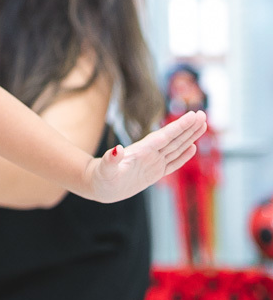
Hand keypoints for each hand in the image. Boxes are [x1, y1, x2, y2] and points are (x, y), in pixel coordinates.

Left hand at [85, 110, 206, 202]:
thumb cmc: (100, 177)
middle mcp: (149, 154)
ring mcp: (152, 163)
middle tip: (203, 115)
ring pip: (176, 148)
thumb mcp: (105, 169)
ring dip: (189, 137)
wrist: (97, 185)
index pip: (165, 136)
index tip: (193, 115)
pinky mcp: (154, 173)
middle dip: (188, 127)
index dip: (179, 127)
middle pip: (173, 138)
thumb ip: (111, 159)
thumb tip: (117, 149)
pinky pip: (172, 163)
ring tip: (202, 125)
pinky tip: (192, 147)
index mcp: (141, 151)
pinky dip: (183, 156)